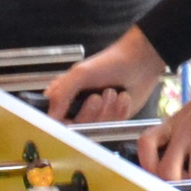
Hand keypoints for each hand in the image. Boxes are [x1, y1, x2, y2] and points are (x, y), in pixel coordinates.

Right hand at [43, 30, 164, 126]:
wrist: (139, 63)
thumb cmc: (108, 63)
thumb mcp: (80, 74)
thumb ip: (61, 94)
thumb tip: (51, 117)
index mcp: (63, 95)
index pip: (53, 119)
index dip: (60, 124)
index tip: (70, 121)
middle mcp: (76, 107)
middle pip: (75, 127)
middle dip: (89, 113)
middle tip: (97, 97)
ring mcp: (95, 115)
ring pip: (95, 128)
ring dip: (107, 110)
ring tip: (113, 92)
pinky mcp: (111, 120)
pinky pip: (112, 126)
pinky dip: (120, 111)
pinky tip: (123, 97)